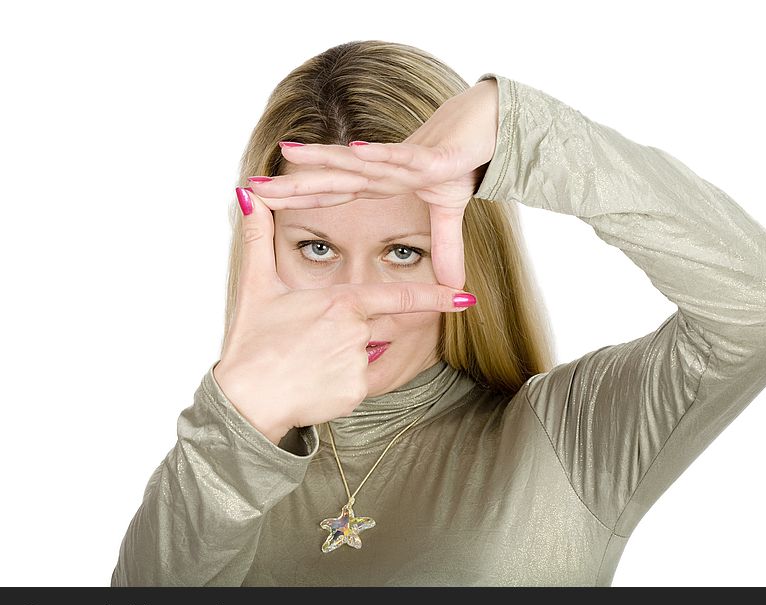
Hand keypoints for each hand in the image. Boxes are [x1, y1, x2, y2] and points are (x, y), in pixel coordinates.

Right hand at [213, 190, 474, 444]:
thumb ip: (258, 238)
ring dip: (341, 360)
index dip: (436, 296)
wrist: (246, 400)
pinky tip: (312, 384)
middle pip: (375, 329)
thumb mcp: (256, 286)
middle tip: (311, 348)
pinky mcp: (356, 393)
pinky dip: (339, 384)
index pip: (399, 296)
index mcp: (341, 302)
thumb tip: (247, 195)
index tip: (465, 296)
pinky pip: (358, 383)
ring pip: (364, 357)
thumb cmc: (252, 343)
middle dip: (351, 337)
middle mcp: (357, 332)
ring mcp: (359, 364)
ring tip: (305, 364)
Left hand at [246, 78, 498, 289]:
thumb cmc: (460, 163)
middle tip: (251, 185)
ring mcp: (404, 162)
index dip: (300, 199)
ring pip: (357, 162)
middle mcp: (382, 171)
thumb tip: (453, 287)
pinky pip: (401, 157)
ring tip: (290, 154)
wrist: (487, 128)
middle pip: (332, 179)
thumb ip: (445, 250)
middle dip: (293, 183)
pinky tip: (355, 151)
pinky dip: (379, 154)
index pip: (332, 195)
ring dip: (324, 159)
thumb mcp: (448, 215)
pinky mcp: (431, 158)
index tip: (262, 203)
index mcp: (380, 184)